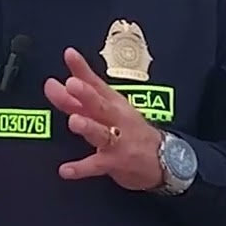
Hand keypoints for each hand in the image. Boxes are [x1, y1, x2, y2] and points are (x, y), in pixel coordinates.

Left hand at [44, 47, 163, 190]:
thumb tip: (61, 73)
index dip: (82, 69)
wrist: (163, 158)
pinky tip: (65, 170)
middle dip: (86, 94)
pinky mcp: (116, 162)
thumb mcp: (111, 105)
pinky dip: (81, 168)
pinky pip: (97, 165)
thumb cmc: (131, 128)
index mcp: (112, 102)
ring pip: (101, 132)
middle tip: (72, 84)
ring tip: (74, 121)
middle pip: (100, 104)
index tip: (69, 54)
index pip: (95, 83)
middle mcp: (115, 118)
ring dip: (88, 126)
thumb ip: (84, 91)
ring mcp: (117, 140)